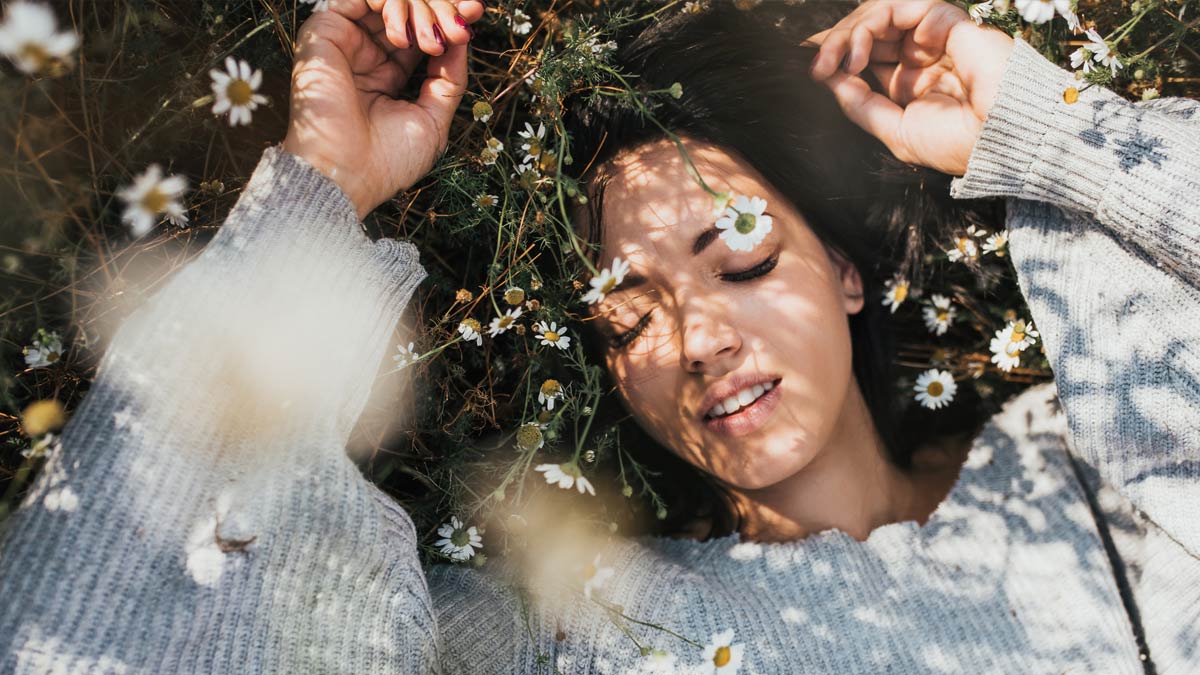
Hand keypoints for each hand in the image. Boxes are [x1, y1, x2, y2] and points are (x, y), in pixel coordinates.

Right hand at [283, 0, 483, 218]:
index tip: (476, 11)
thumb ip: (449, 78)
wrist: (346, 175)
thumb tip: (463, 36)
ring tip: (428, 40)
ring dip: (417, 9)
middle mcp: (364, 55)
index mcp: (387, 75)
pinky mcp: (322, 33)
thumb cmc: (388, 160)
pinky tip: (401, 28)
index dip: (448, 17)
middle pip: (408, 11)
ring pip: (386, 1)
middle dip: (440, 9)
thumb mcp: (434, 119)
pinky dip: (388, 2)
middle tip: (460, 23)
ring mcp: (344, 43)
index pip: (421, 32)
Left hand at [806, 0, 1013, 175]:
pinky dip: (876, 23)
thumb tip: (828, 80)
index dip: (835, 56)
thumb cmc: (958, 143)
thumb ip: (861, 105)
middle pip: (867, 31)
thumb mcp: (896, 131)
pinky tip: (863, 55)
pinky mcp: (949, 21)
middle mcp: (919, 56)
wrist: (1002, 138)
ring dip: (850, 32)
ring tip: (838, 61)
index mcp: (909, 82)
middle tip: (818, 66)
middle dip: (835, 43)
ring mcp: (933, 37)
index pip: (864, 56)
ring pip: (880, 13)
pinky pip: (905, 5)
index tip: (811, 69)